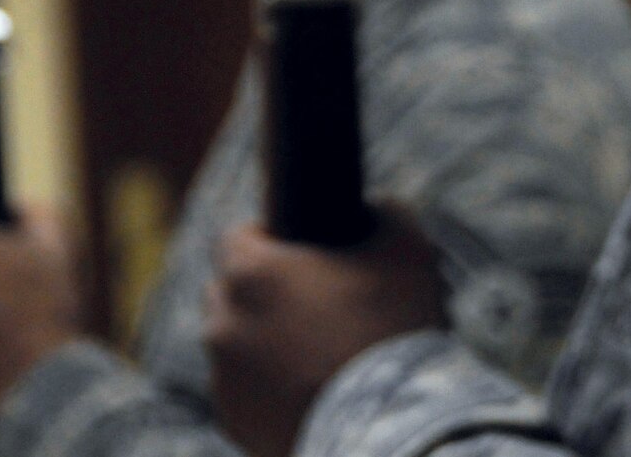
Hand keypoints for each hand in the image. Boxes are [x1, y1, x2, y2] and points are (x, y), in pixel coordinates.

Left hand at [205, 208, 446, 456]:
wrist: (388, 421)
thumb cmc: (395, 327)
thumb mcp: (407, 247)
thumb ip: (383, 213)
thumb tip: (374, 210)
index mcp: (252, 272)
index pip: (236, 237)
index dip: (268, 237)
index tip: (300, 250)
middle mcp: (223, 323)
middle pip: (230, 291)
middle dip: (262, 292)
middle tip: (314, 301)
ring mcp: (224, 378)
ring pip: (235, 343)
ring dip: (263, 339)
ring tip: (316, 349)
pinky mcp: (234, 421)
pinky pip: (244, 390)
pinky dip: (268, 385)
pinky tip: (311, 385)